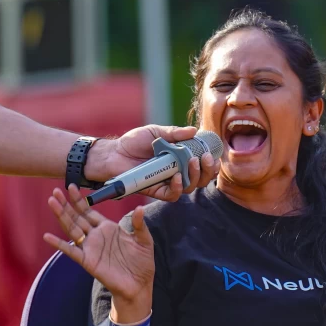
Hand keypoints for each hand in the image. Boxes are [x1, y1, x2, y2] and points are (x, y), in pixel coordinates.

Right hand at [44, 184, 154, 316]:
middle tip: (55, 191)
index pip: (90, 211)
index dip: (80, 200)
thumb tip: (140, 208)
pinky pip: (71, 251)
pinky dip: (59, 244)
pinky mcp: (88, 261)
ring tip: (52, 203)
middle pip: (77, 217)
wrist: (139, 285)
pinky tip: (48, 236)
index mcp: (108, 229)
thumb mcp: (144, 240)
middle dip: (66, 204)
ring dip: (61, 216)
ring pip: (72, 229)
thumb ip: (139, 224)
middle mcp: (96, 236)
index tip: (71, 187)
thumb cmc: (142, 263)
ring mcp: (90, 248)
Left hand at [88, 125, 217, 201]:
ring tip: (193, 162)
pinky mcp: (156, 191)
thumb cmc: (133, 142)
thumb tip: (194, 131)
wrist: (114, 153)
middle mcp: (176, 172)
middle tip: (205, 158)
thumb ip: (174, 133)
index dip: (210, 163)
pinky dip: (178, 187)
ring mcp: (167, 182)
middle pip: (199, 179)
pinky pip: (172, 195)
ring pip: (189, 187)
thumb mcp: (156, 132)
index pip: (200, 165)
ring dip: (195, 176)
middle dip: (206, 170)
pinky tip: (177, 176)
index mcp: (179, 159)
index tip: (211, 154)